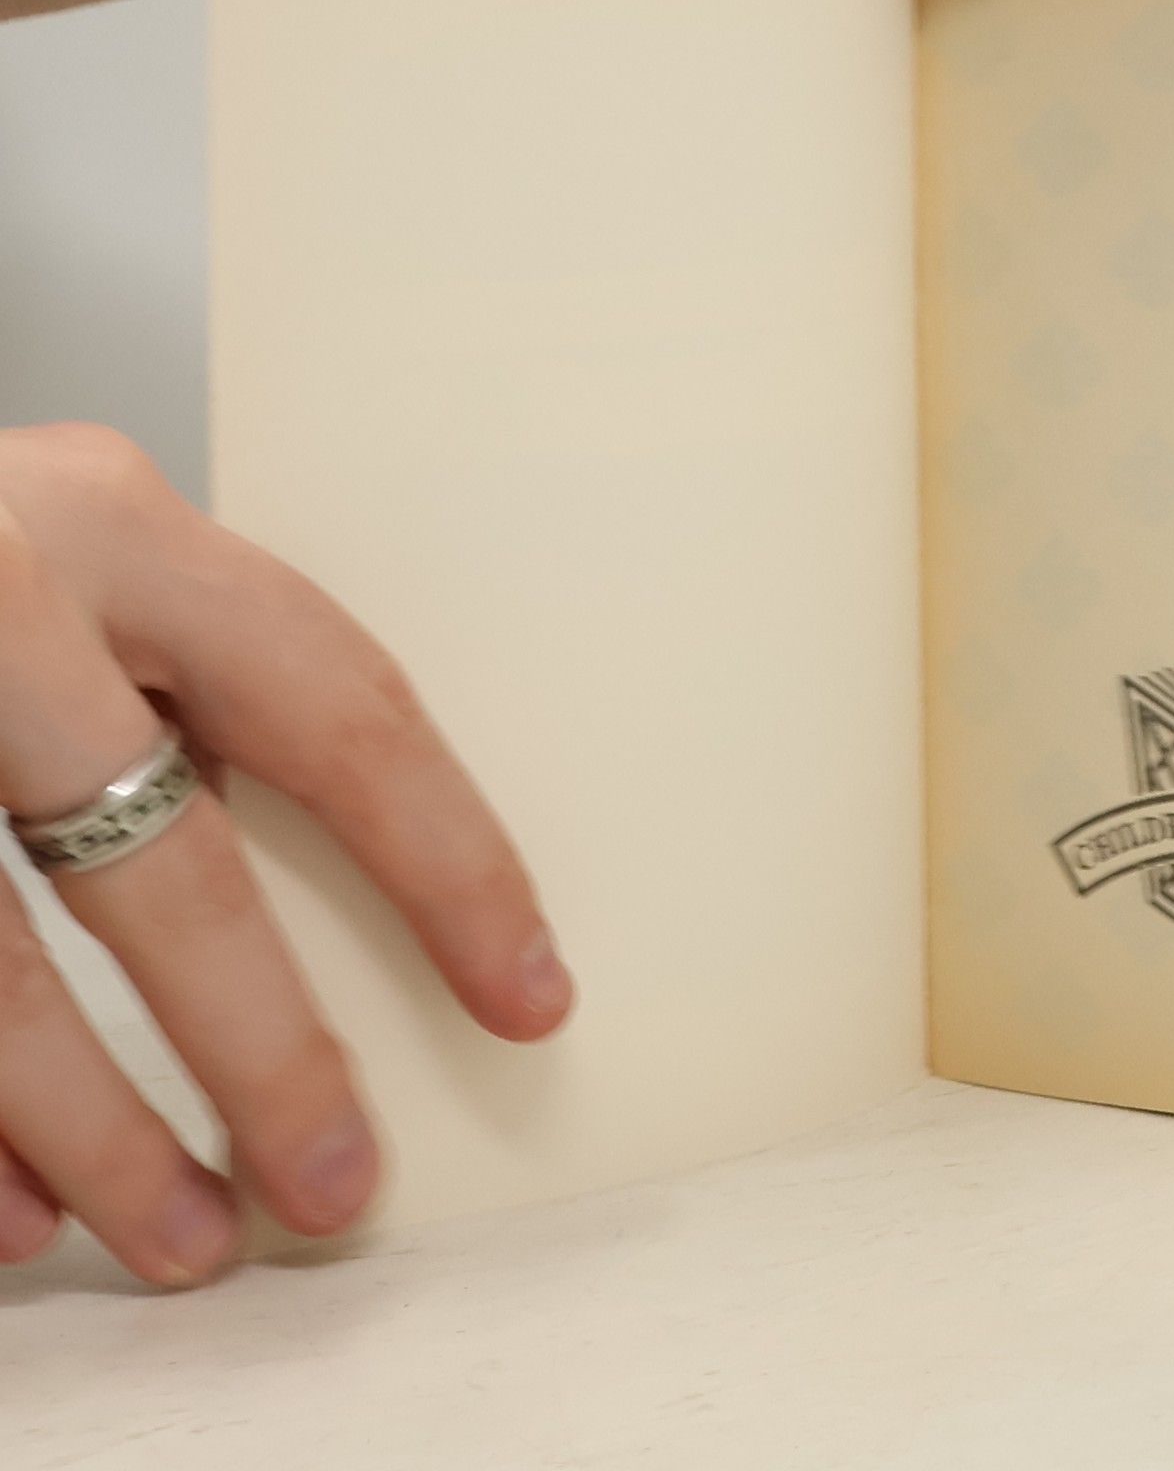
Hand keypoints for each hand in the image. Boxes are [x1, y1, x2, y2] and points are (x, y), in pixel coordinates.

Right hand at [0, 424, 570, 1283]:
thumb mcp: (74, 554)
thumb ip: (174, 674)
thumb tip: (290, 847)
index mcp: (118, 526)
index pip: (341, 710)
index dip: (448, 866)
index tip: (526, 996)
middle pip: (165, 866)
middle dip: (266, 1053)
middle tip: (337, 1187)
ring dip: (95, 1132)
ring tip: (183, 1243)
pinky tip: (15, 1213)